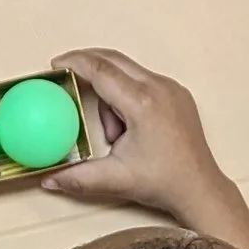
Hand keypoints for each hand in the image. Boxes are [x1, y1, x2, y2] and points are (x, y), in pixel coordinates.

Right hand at [47, 50, 236, 227]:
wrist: (200, 189)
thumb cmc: (162, 182)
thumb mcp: (114, 179)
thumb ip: (77, 177)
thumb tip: (48, 179)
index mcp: (142, 103)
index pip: (101, 70)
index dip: (75, 63)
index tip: (56, 65)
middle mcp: (159, 87)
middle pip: (114, 60)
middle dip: (87, 63)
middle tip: (67, 74)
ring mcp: (171, 88)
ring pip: (129, 72)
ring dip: (111, 90)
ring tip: (114, 134)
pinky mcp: (178, 94)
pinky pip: (144, 81)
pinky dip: (128, 94)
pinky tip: (128, 125)